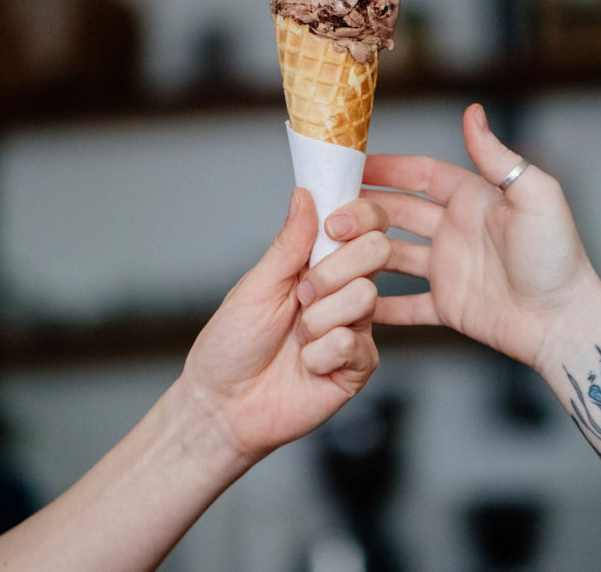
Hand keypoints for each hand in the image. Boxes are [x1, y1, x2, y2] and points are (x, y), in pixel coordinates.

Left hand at [181, 189, 389, 462]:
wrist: (224, 406)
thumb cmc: (232, 343)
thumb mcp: (256, 285)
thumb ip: (288, 243)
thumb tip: (304, 194)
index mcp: (320, 263)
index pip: (364, 224)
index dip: (359, 217)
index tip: (333, 227)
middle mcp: (343, 290)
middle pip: (377, 251)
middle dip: (333, 270)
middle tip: (301, 294)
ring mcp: (355, 327)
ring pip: (365, 296)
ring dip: (319, 318)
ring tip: (297, 337)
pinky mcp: (359, 365)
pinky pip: (355, 343)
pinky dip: (320, 354)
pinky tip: (306, 365)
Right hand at [356, 103, 600, 368]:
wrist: (566, 323)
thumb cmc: (558, 257)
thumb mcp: (534, 197)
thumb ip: (497, 158)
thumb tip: (472, 110)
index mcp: (472, 199)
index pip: (420, 175)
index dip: (387, 168)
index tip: (352, 165)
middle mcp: (455, 230)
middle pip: (398, 213)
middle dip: (365, 211)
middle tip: (332, 216)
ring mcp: (449, 268)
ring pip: (393, 256)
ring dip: (364, 254)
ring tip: (331, 253)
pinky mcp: (449, 305)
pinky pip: (406, 304)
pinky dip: (381, 304)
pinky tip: (351, 301)